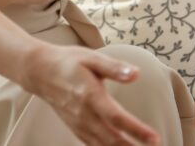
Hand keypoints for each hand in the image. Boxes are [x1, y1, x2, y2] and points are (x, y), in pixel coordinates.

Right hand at [20, 43, 159, 145]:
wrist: (40, 72)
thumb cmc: (68, 62)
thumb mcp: (92, 57)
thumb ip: (114, 68)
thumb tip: (136, 74)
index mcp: (90, 96)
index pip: (117, 118)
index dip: (136, 130)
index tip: (154, 138)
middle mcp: (84, 114)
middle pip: (111, 139)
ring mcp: (78, 124)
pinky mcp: (75, 128)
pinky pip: (92, 145)